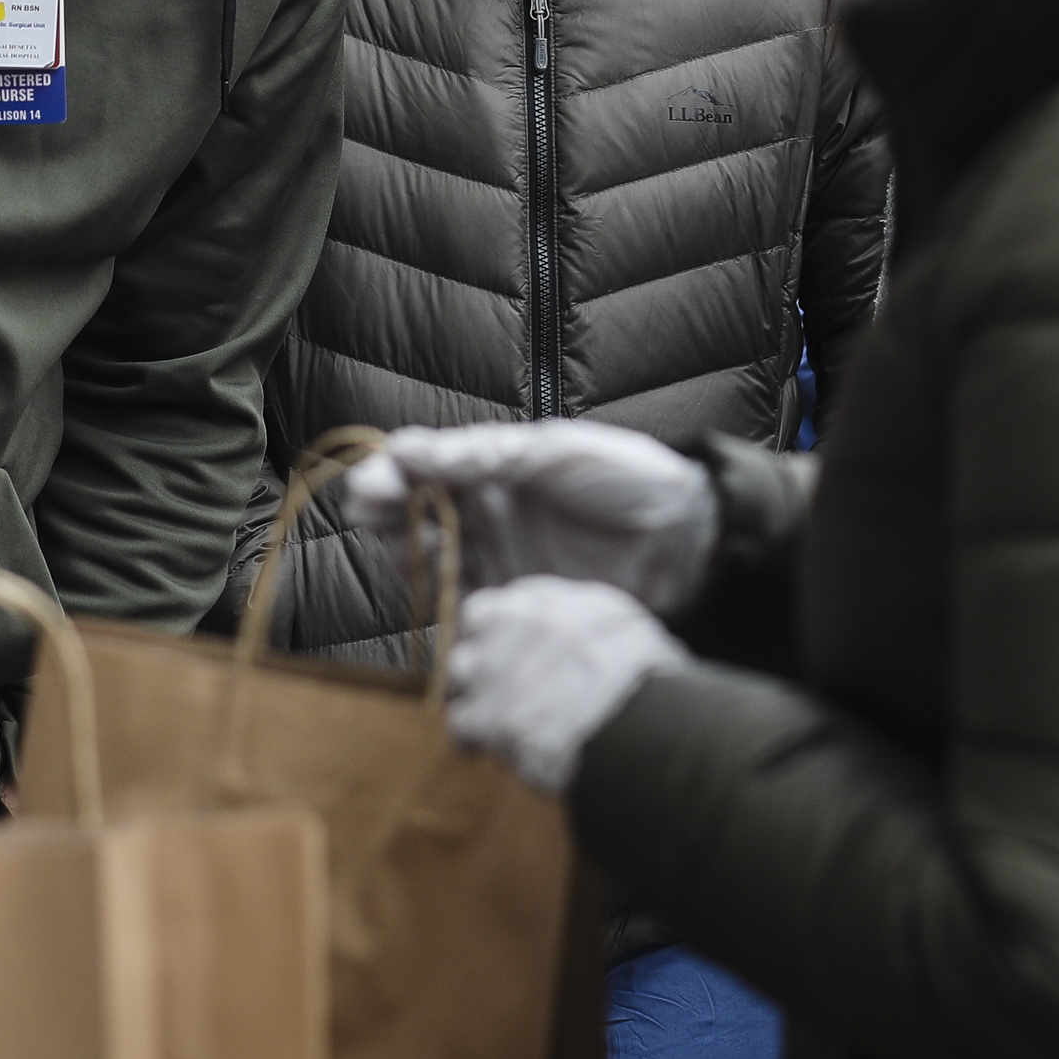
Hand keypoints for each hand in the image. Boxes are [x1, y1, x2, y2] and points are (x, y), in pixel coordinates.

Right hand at [346, 421, 717, 613]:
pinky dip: (439, 607)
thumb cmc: (629, 481)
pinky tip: (427, 598)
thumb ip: (484, 454)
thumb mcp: (554, 453)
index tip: (374, 479)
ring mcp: (500, 564)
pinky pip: (465, 610)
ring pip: (432, 561)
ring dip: (405, 554)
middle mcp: (489, 517)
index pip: (428, 468)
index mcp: (496, 470)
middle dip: (387, 511)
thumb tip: (408, 447)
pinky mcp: (515, 608)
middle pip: (417, 515)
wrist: (686, 542)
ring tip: (396, 546)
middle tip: (371, 510)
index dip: (395, 472)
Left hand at [444, 576, 686, 794]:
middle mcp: (523, 621)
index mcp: (561, 601)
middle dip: (483, 645)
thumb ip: (598, 627)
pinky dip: (470, 738)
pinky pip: (460, 721)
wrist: (640, 725)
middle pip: (478, 620)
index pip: (515, 598)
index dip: (509, 624)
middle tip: (496, 676)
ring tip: (492, 715)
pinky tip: (483, 750)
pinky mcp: (486, 714)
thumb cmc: (651, 686)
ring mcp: (499, 665)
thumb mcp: (632, 632)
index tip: (514, 645)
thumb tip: (597, 642)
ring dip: (473, 690)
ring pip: (461, 667)